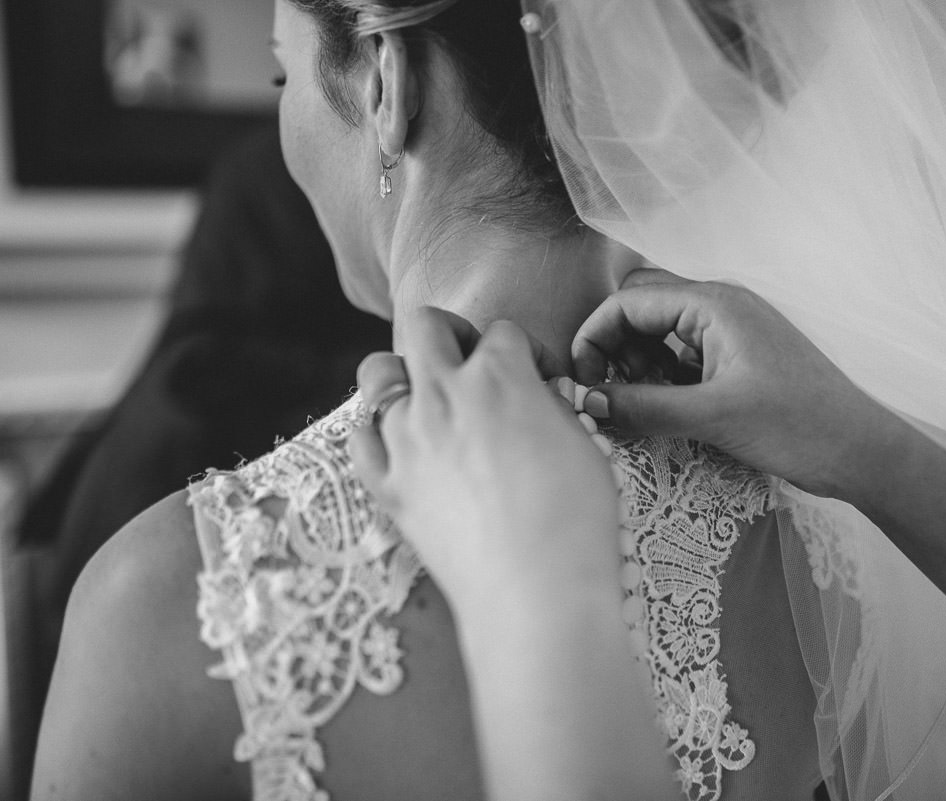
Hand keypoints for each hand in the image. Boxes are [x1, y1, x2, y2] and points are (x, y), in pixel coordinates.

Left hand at [349, 307, 620, 611]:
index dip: (525, 350)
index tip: (538, 378)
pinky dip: (377, 434)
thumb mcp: (585, 447)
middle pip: (426, 326)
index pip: (503, 332)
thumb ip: (551, 408)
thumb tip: (535, 398)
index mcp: (501, 379)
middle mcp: (444, 398)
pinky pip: (360, 438)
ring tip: (430, 401)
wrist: (536, 595)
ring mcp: (407, 441)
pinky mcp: (388, 487)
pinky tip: (404, 446)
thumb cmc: (575, 523)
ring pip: (377, 372)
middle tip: (473, 364)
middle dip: (452, 335)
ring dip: (403, 375)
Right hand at [572, 268, 901, 499]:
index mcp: (715, 304)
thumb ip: (644, 406)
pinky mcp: (739, 361)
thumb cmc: (798, 425)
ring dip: (640, 367)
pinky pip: (684, 358)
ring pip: (661, 336)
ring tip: (643, 407)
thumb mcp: (712, 417)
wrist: (861, 452)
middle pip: (642, 311)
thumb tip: (586, 403)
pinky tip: (668, 412)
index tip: (581, 381)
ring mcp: (732, 334)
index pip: (629, 301)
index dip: (595, 337)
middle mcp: (721, 308)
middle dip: (616, 349)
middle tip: (612, 395)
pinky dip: (665, 380)